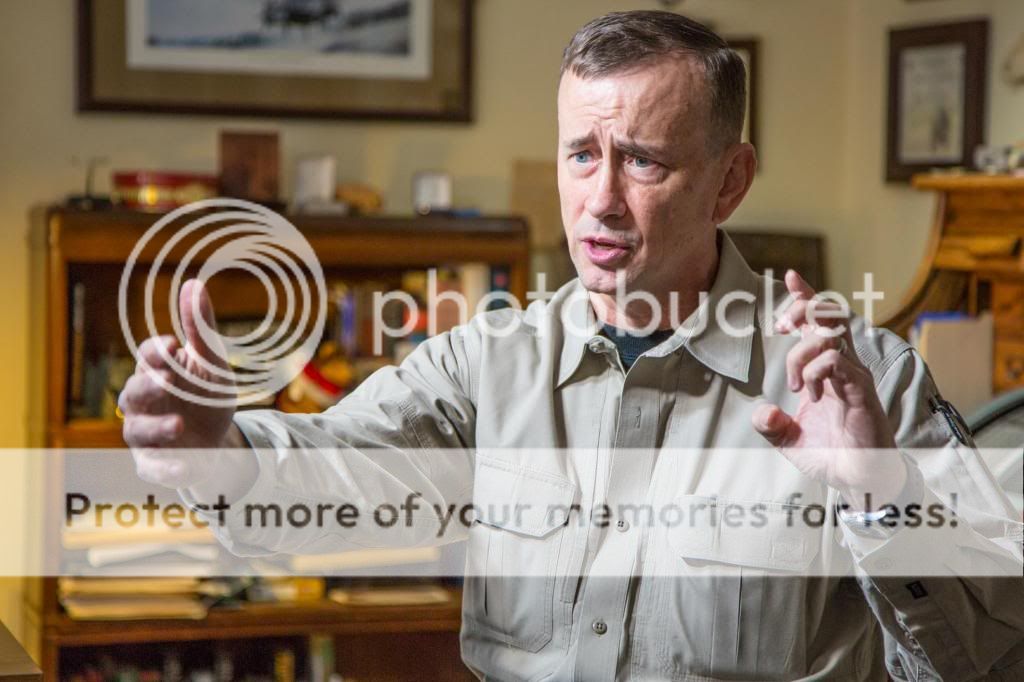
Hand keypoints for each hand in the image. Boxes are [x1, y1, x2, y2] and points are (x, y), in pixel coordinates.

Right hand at [120, 279, 242, 489]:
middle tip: (169, 379)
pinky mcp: (155, 464)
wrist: (221, 441)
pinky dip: (166, 468)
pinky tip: (183, 466)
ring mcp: (146, 435)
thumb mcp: (212, 363)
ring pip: (137, 430)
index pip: (146, 357)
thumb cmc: (208, 396)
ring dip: (157, 427)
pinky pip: (153, 468)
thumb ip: (201, 328)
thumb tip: (194, 283)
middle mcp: (144, 402)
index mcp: (157, 372)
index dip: (156, 352)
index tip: (173, 346)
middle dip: (149, 385)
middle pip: (134, 392)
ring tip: (180, 423)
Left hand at [751, 271, 905, 507]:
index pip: (820, 322)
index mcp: (829, 368)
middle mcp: (845, 365)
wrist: (859, 480)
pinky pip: (836, 362)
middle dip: (804, 307)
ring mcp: (855, 376)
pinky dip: (815, 372)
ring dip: (803, 351)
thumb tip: (761, 412)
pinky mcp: (861, 391)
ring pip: (832, 335)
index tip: (791, 276)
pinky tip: (810, 395)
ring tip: (795, 382)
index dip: (807, 297)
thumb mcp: (790, 441)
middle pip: (830, 314)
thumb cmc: (833, 457)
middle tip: (783, 326)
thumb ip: (772, 425)